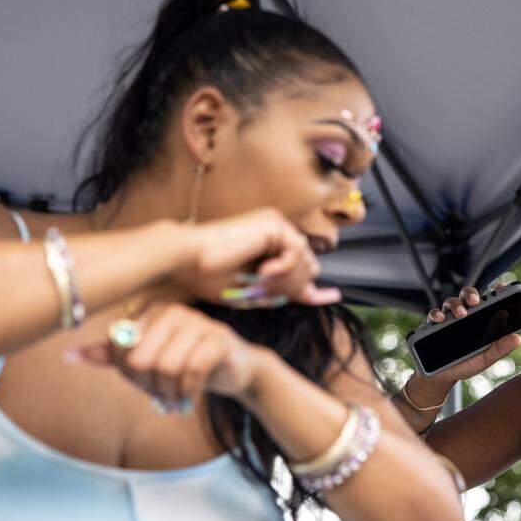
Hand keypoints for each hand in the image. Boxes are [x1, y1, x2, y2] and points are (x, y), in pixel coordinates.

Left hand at [68, 302, 270, 409]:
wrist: (235, 367)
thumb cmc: (186, 360)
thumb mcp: (147, 357)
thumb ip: (112, 355)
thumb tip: (69, 355)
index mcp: (150, 310)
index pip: (120, 348)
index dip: (129, 375)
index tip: (145, 384)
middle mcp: (172, 310)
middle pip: (140, 360)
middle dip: (148, 387)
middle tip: (160, 399)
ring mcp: (198, 322)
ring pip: (166, 367)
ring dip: (169, 394)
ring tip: (174, 402)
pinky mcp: (218, 340)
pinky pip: (193, 371)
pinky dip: (187, 393)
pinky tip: (188, 401)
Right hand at [174, 207, 341, 308]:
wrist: (187, 262)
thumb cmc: (210, 278)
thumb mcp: (253, 292)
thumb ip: (281, 291)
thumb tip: (310, 292)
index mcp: (268, 246)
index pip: (301, 267)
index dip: (317, 288)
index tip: (333, 297)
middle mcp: (276, 232)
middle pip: (309, 269)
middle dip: (292, 287)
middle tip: (263, 288)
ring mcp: (276, 225)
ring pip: (306, 263)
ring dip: (285, 280)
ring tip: (259, 280)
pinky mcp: (274, 223)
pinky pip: (297, 254)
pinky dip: (284, 268)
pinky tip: (263, 270)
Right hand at [419, 285, 520, 382]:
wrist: (444, 376)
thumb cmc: (467, 364)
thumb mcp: (486, 359)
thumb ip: (500, 348)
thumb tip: (518, 338)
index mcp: (480, 319)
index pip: (488, 300)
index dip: (496, 291)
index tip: (502, 287)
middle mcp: (465, 315)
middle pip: (468, 295)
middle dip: (471, 295)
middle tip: (476, 302)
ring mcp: (449, 318)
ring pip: (451, 302)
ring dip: (456, 305)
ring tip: (461, 313)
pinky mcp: (433, 325)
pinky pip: (434, 314)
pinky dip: (437, 314)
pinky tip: (441, 319)